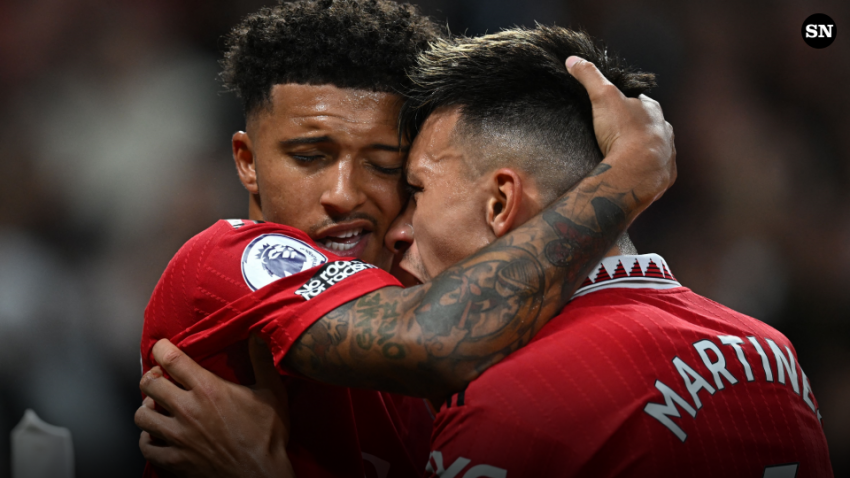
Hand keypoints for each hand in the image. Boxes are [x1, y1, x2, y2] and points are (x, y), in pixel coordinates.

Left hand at [135, 337, 293, 477]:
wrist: (260, 475)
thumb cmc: (267, 436)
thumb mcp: (272, 392)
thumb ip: (262, 361)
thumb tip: (258, 335)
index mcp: (208, 389)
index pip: (171, 359)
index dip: (161, 348)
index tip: (162, 347)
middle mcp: (187, 410)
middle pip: (149, 384)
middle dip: (152, 377)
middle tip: (161, 379)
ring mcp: (177, 437)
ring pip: (141, 415)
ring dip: (147, 408)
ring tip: (157, 407)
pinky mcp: (173, 460)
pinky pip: (145, 446)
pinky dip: (148, 438)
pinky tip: (158, 435)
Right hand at [566, 56, 676, 204]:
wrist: (638, 171)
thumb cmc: (623, 132)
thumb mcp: (602, 97)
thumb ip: (589, 76)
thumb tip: (573, 60)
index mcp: (653, 110)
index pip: (639, 102)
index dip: (625, 105)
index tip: (611, 111)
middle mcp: (665, 131)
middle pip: (648, 126)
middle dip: (634, 130)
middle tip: (613, 136)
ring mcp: (667, 154)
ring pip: (654, 149)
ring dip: (641, 152)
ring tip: (620, 157)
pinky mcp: (664, 176)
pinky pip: (656, 172)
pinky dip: (645, 172)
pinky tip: (631, 174)